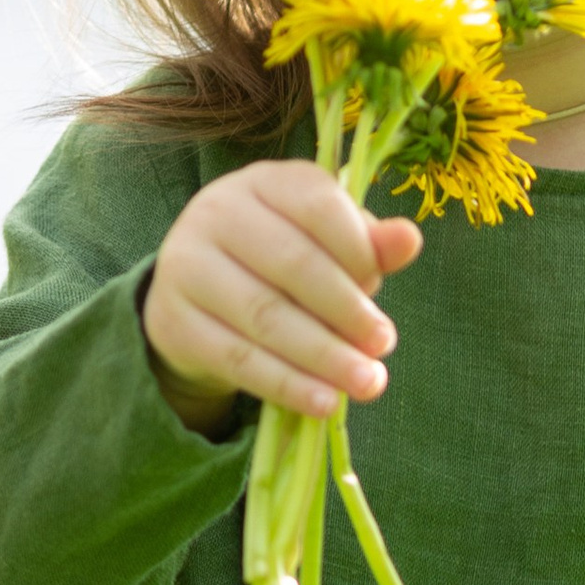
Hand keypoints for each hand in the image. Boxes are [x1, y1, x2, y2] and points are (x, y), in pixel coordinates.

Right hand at [144, 161, 422, 434]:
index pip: (318, 206)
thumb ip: (368, 244)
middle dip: (346, 310)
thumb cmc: (279, 262)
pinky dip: (287, 385)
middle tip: (384, 345)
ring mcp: (187, 265)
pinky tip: (324, 402)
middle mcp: (218, 212)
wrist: (197, 298)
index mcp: (265, 181)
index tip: (381, 292)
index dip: (357, 252)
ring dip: (323, 355)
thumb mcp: (326, 244)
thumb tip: (410, 240)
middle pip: (292, 263)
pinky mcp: (174, 321)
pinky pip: (238, 358)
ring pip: (265, 315)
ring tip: (366, 382)